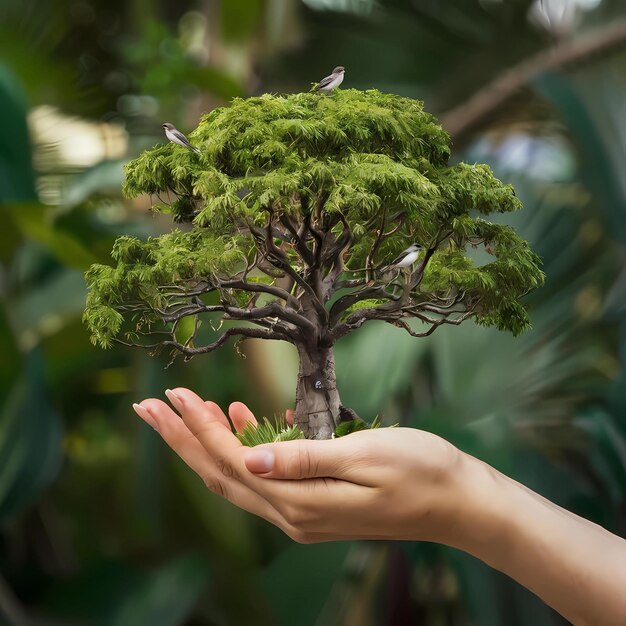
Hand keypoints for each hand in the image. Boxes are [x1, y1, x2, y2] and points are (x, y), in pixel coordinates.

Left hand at [132, 387, 464, 543]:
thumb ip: (302, 458)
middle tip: (149, 407)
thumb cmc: (418, 470)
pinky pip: (265, 475)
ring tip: (184, 409)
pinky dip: (246, 446)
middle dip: (182, 438)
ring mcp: (302, 511)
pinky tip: (242, 420)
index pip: (232, 461)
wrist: (455, 500)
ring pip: (238, 474)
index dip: (199, 427)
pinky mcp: (314, 501)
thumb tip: (247, 457)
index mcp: (299, 501)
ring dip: (208, 441)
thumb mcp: (363, 456)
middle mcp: (292, 513)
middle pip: (221, 473)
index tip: (174, 394)